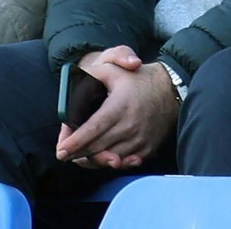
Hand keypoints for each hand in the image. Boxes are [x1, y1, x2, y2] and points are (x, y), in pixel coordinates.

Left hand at [55, 46, 173, 170]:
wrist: (169, 90)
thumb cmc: (137, 79)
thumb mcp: (113, 68)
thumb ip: (92, 73)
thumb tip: (75, 83)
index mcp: (119, 107)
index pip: (93, 129)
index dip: (75, 142)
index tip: (61, 151)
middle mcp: (130, 126)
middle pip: (98, 147)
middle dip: (78, 154)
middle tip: (64, 155)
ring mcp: (140, 140)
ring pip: (110, 158)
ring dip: (93, 160)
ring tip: (78, 157)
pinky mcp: (147, 149)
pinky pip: (125, 163)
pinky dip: (111, 162)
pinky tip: (100, 159)